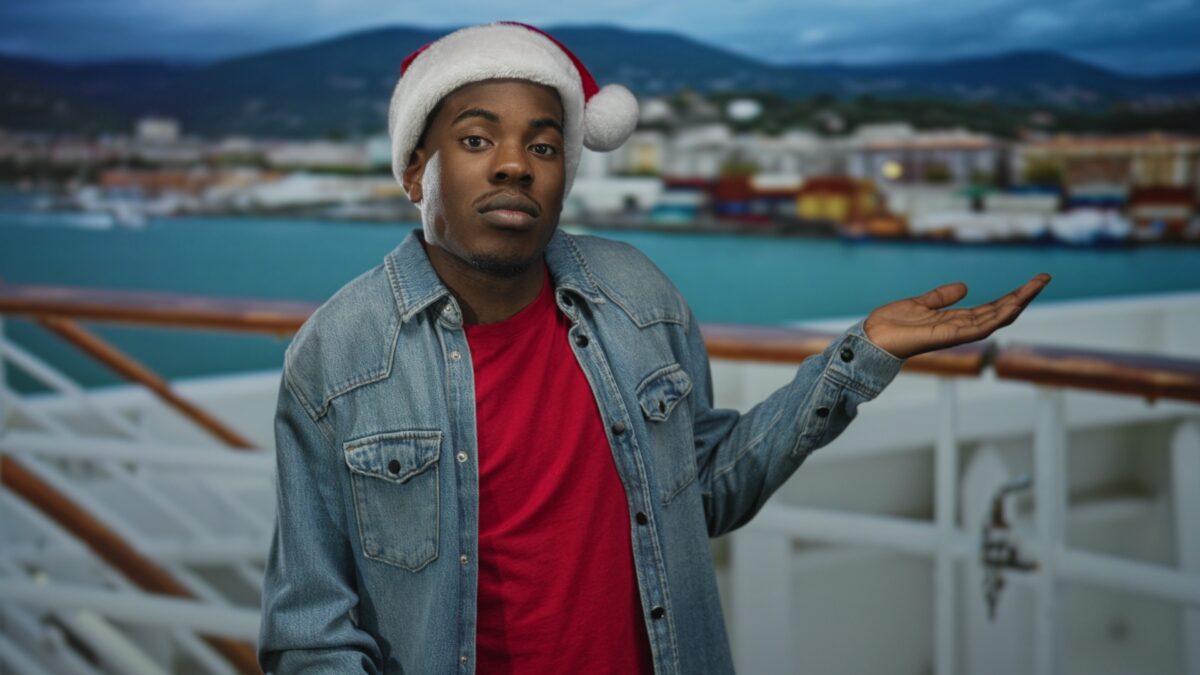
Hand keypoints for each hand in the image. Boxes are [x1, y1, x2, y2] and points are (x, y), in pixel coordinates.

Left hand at [862, 273, 1051, 359]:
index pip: (991, 308)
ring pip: (995, 319)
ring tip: (1035, 288)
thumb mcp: (921, 303)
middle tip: (1044, 279)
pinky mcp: (948, 337)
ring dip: (1016, 304)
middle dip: (1023, 296)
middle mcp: (960, 328)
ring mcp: (956, 334)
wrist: (871, 337)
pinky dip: (997, 317)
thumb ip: (942, 297)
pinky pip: (979, 328)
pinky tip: (1013, 305)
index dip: (1012, 295)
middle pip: (999, 312)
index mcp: (955, 320)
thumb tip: (964, 287)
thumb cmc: (891, 323)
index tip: (1032, 282)